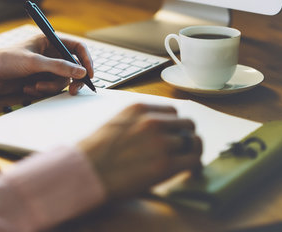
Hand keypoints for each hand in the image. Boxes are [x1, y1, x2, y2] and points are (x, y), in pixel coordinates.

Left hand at [0, 34, 93, 96]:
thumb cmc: (5, 60)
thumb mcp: (34, 62)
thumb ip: (60, 67)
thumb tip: (82, 72)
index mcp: (48, 41)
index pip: (76, 47)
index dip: (86, 60)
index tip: (89, 74)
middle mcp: (48, 53)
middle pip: (72, 67)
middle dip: (72, 79)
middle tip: (73, 91)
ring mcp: (43, 68)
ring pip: (60, 80)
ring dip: (50, 86)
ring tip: (35, 86)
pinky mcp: (36, 80)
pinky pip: (49, 88)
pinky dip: (40, 90)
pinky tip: (26, 88)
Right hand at [78, 104, 201, 199]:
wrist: (86, 171)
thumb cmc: (95, 152)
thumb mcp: (116, 123)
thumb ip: (137, 121)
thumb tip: (155, 129)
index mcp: (139, 109)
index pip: (172, 111)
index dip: (175, 124)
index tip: (174, 134)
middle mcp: (152, 122)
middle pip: (186, 124)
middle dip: (185, 135)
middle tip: (183, 148)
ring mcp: (160, 142)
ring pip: (192, 141)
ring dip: (190, 151)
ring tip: (187, 160)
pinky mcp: (165, 164)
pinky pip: (194, 159)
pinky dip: (195, 165)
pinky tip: (190, 170)